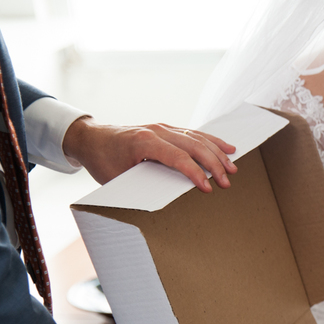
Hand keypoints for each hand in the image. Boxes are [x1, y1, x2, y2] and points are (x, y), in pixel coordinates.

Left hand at [62, 117, 236, 190]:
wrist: (90, 139)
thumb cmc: (102, 160)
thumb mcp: (119, 178)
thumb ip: (145, 183)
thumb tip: (169, 196)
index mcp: (143, 141)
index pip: (178, 157)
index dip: (195, 173)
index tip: (208, 188)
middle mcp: (155, 130)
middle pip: (193, 145)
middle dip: (213, 164)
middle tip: (227, 181)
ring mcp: (162, 127)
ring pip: (197, 137)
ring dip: (217, 152)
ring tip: (232, 167)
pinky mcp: (167, 128)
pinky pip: (194, 133)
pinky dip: (212, 141)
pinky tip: (227, 148)